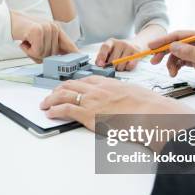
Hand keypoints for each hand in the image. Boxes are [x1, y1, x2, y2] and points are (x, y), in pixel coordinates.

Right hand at [10, 10, 77, 61]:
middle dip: (41, 55)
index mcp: (56, 29)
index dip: (74, 55)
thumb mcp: (41, 38)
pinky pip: (37, 52)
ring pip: (44, 54)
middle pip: (53, 54)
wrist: (9, 21)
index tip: (79, 61)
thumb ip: (51, 47)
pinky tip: (24, 42)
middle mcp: (54, 28)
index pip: (69, 45)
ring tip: (28, 42)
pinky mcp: (38, 32)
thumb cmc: (25, 32)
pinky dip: (28, 51)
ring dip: (33, 53)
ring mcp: (47, 29)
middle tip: (32, 47)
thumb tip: (58, 61)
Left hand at [40, 76, 194, 131]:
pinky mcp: (88, 114)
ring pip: (64, 95)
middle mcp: (97, 89)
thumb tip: (127, 101)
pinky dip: (55, 110)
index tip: (69, 87)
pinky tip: (50, 113)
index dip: (74, 84)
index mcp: (109, 83)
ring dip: (51, 99)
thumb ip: (126, 95)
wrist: (149, 112)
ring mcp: (91, 100)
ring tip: (45, 104)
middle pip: (71, 84)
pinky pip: (65, 109)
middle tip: (51, 95)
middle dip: (58, 90)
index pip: (86, 80)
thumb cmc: (148, 106)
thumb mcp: (136, 94)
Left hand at [95, 38, 141, 70]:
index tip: (100, 64)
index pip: (105, 47)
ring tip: (120, 65)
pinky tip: (127, 64)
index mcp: (111, 41)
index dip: (102, 56)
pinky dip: (127, 68)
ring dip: (119, 69)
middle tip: (112, 66)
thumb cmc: (118, 51)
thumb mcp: (109, 51)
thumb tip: (99, 65)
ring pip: (120, 65)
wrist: (135, 45)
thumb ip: (102, 58)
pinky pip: (130, 66)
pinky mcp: (137, 53)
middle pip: (112, 60)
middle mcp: (120, 43)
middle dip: (111, 67)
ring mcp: (130, 47)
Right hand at [149, 30, 194, 94]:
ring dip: (171, 63)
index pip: (179, 36)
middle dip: (164, 52)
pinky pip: (182, 61)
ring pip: (177, 54)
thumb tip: (172, 46)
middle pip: (176, 44)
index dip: (164, 40)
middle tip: (154, 61)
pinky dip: (176, 67)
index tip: (152, 46)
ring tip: (171, 73)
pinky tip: (175, 73)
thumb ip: (189, 53)